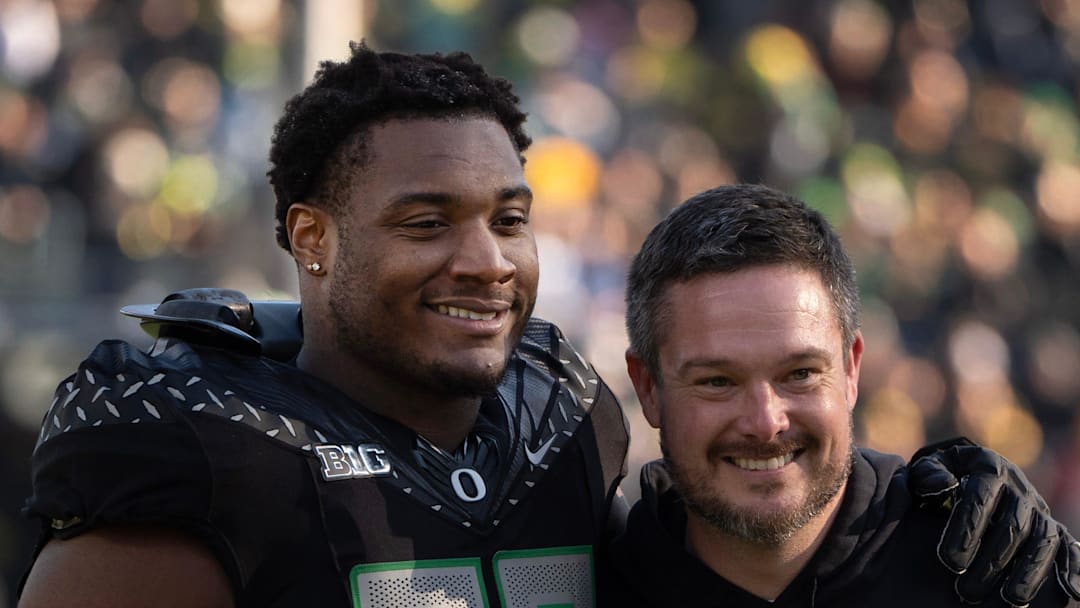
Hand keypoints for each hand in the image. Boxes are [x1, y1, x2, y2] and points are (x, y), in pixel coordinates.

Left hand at [908, 438, 1079, 605]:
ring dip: (1028, 571)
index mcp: (988, 467)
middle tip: (966, 590)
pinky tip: (1071, 592)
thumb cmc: (942, 476)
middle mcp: (1018, 487)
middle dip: (991, 561)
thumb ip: (928, 475)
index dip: (966, 529)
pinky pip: (1067, 546)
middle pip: (1013, 525)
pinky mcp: (1052, 527)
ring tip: (1009, 599)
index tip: (949, 560)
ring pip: (1043, 539)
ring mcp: (1038, 508)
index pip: (980, 496)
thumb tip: (942, 487)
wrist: (967, 472)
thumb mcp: (929, 467)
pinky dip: (1071, 568)